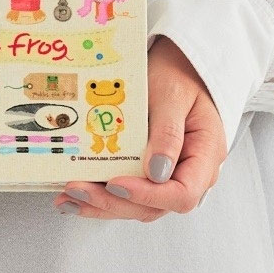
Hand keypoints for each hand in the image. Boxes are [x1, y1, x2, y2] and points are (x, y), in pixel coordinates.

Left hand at [53, 36, 226, 220]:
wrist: (177, 65)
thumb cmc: (180, 76)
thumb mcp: (174, 96)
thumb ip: (168, 133)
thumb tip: (156, 173)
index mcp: (205, 155)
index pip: (183, 193)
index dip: (149, 195)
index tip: (116, 184)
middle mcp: (189, 173)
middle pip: (154, 206)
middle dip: (113, 203)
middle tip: (78, 190)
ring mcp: (168, 177)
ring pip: (136, 206)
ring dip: (101, 205)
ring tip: (68, 199)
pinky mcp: (146, 174)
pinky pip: (126, 193)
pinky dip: (100, 196)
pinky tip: (73, 197)